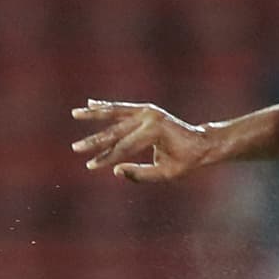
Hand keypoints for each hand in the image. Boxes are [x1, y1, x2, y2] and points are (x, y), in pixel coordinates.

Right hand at [71, 100, 211, 181]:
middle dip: (95, 141)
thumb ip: (142, 174)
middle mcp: (149, 117)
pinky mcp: (147, 109)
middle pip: (116, 131)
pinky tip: (91, 104)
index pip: (124, 147)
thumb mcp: (167, 173)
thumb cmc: (187, 161)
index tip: (90, 166)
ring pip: (115, 112)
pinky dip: (107, 107)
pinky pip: (122, 108)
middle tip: (76, 148)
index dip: (106, 158)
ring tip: (75, 113)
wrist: (202, 143)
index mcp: (154, 131)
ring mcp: (148, 110)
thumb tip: (116, 171)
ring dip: (94, 114)